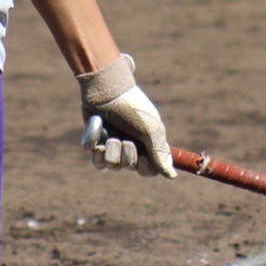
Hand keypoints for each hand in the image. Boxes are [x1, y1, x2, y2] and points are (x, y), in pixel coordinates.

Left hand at [77, 54, 174, 177]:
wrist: (106, 89)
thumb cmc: (132, 107)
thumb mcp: (150, 129)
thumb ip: (159, 153)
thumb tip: (171, 176)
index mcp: (147, 143)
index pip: (148, 170)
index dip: (145, 167)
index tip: (143, 157)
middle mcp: (130, 146)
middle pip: (128, 167)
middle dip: (125, 154)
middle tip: (124, 139)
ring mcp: (112, 145)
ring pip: (110, 165)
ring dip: (109, 149)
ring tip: (109, 134)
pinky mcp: (95, 142)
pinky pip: (94, 158)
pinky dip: (95, 143)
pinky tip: (98, 127)